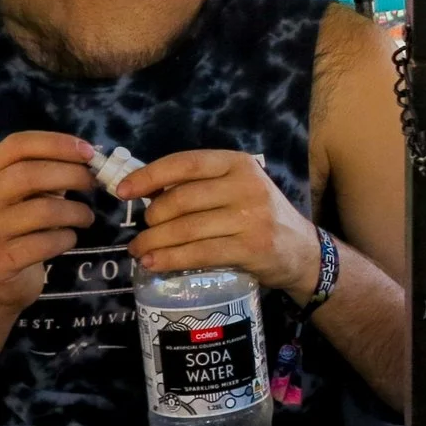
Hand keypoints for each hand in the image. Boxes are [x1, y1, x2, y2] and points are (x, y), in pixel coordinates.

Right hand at [0, 132, 95, 324]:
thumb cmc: (18, 228)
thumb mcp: (26, 195)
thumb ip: (47, 176)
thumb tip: (89, 156)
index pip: (16, 145)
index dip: (56, 143)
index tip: (89, 152)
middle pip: (29, 174)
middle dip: (72, 175)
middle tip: (95, 184)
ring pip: (43, 210)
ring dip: (77, 211)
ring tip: (86, 217)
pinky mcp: (2, 261)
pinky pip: (45, 242)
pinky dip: (67, 238)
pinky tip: (69, 238)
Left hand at [119, 150, 320, 299]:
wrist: (302, 250)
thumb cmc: (258, 217)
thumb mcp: (236, 189)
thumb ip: (199, 186)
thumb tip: (142, 191)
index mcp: (239, 164)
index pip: (185, 163)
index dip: (148, 176)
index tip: (123, 191)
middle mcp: (247, 186)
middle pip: (180, 199)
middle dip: (152, 217)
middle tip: (143, 231)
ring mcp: (251, 218)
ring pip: (185, 229)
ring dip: (153, 242)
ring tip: (139, 250)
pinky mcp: (251, 248)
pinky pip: (198, 253)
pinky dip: (169, 259)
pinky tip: (153, 263)